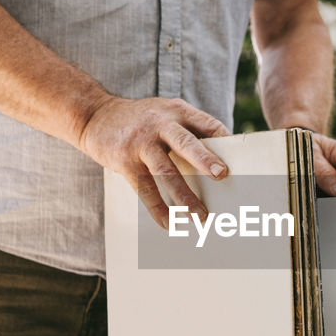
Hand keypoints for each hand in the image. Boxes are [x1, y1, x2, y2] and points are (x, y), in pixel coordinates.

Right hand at [78, 96, 229, 227]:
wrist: (96, 115)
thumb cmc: (142, 119)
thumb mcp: (167, 112)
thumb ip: (191, 128)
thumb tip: (222, 156)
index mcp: (177, 112)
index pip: (207, 124)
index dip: (224, 140)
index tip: (239, 158)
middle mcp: (160, 125)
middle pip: (185, 143)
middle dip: (204, 159)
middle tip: (222, 175)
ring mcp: (141, 144)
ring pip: (166, 171)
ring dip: (184, 196)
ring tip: (200, 216)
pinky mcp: (125, 162)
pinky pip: (145, 189)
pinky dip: (158, 209)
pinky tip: (170, 224)